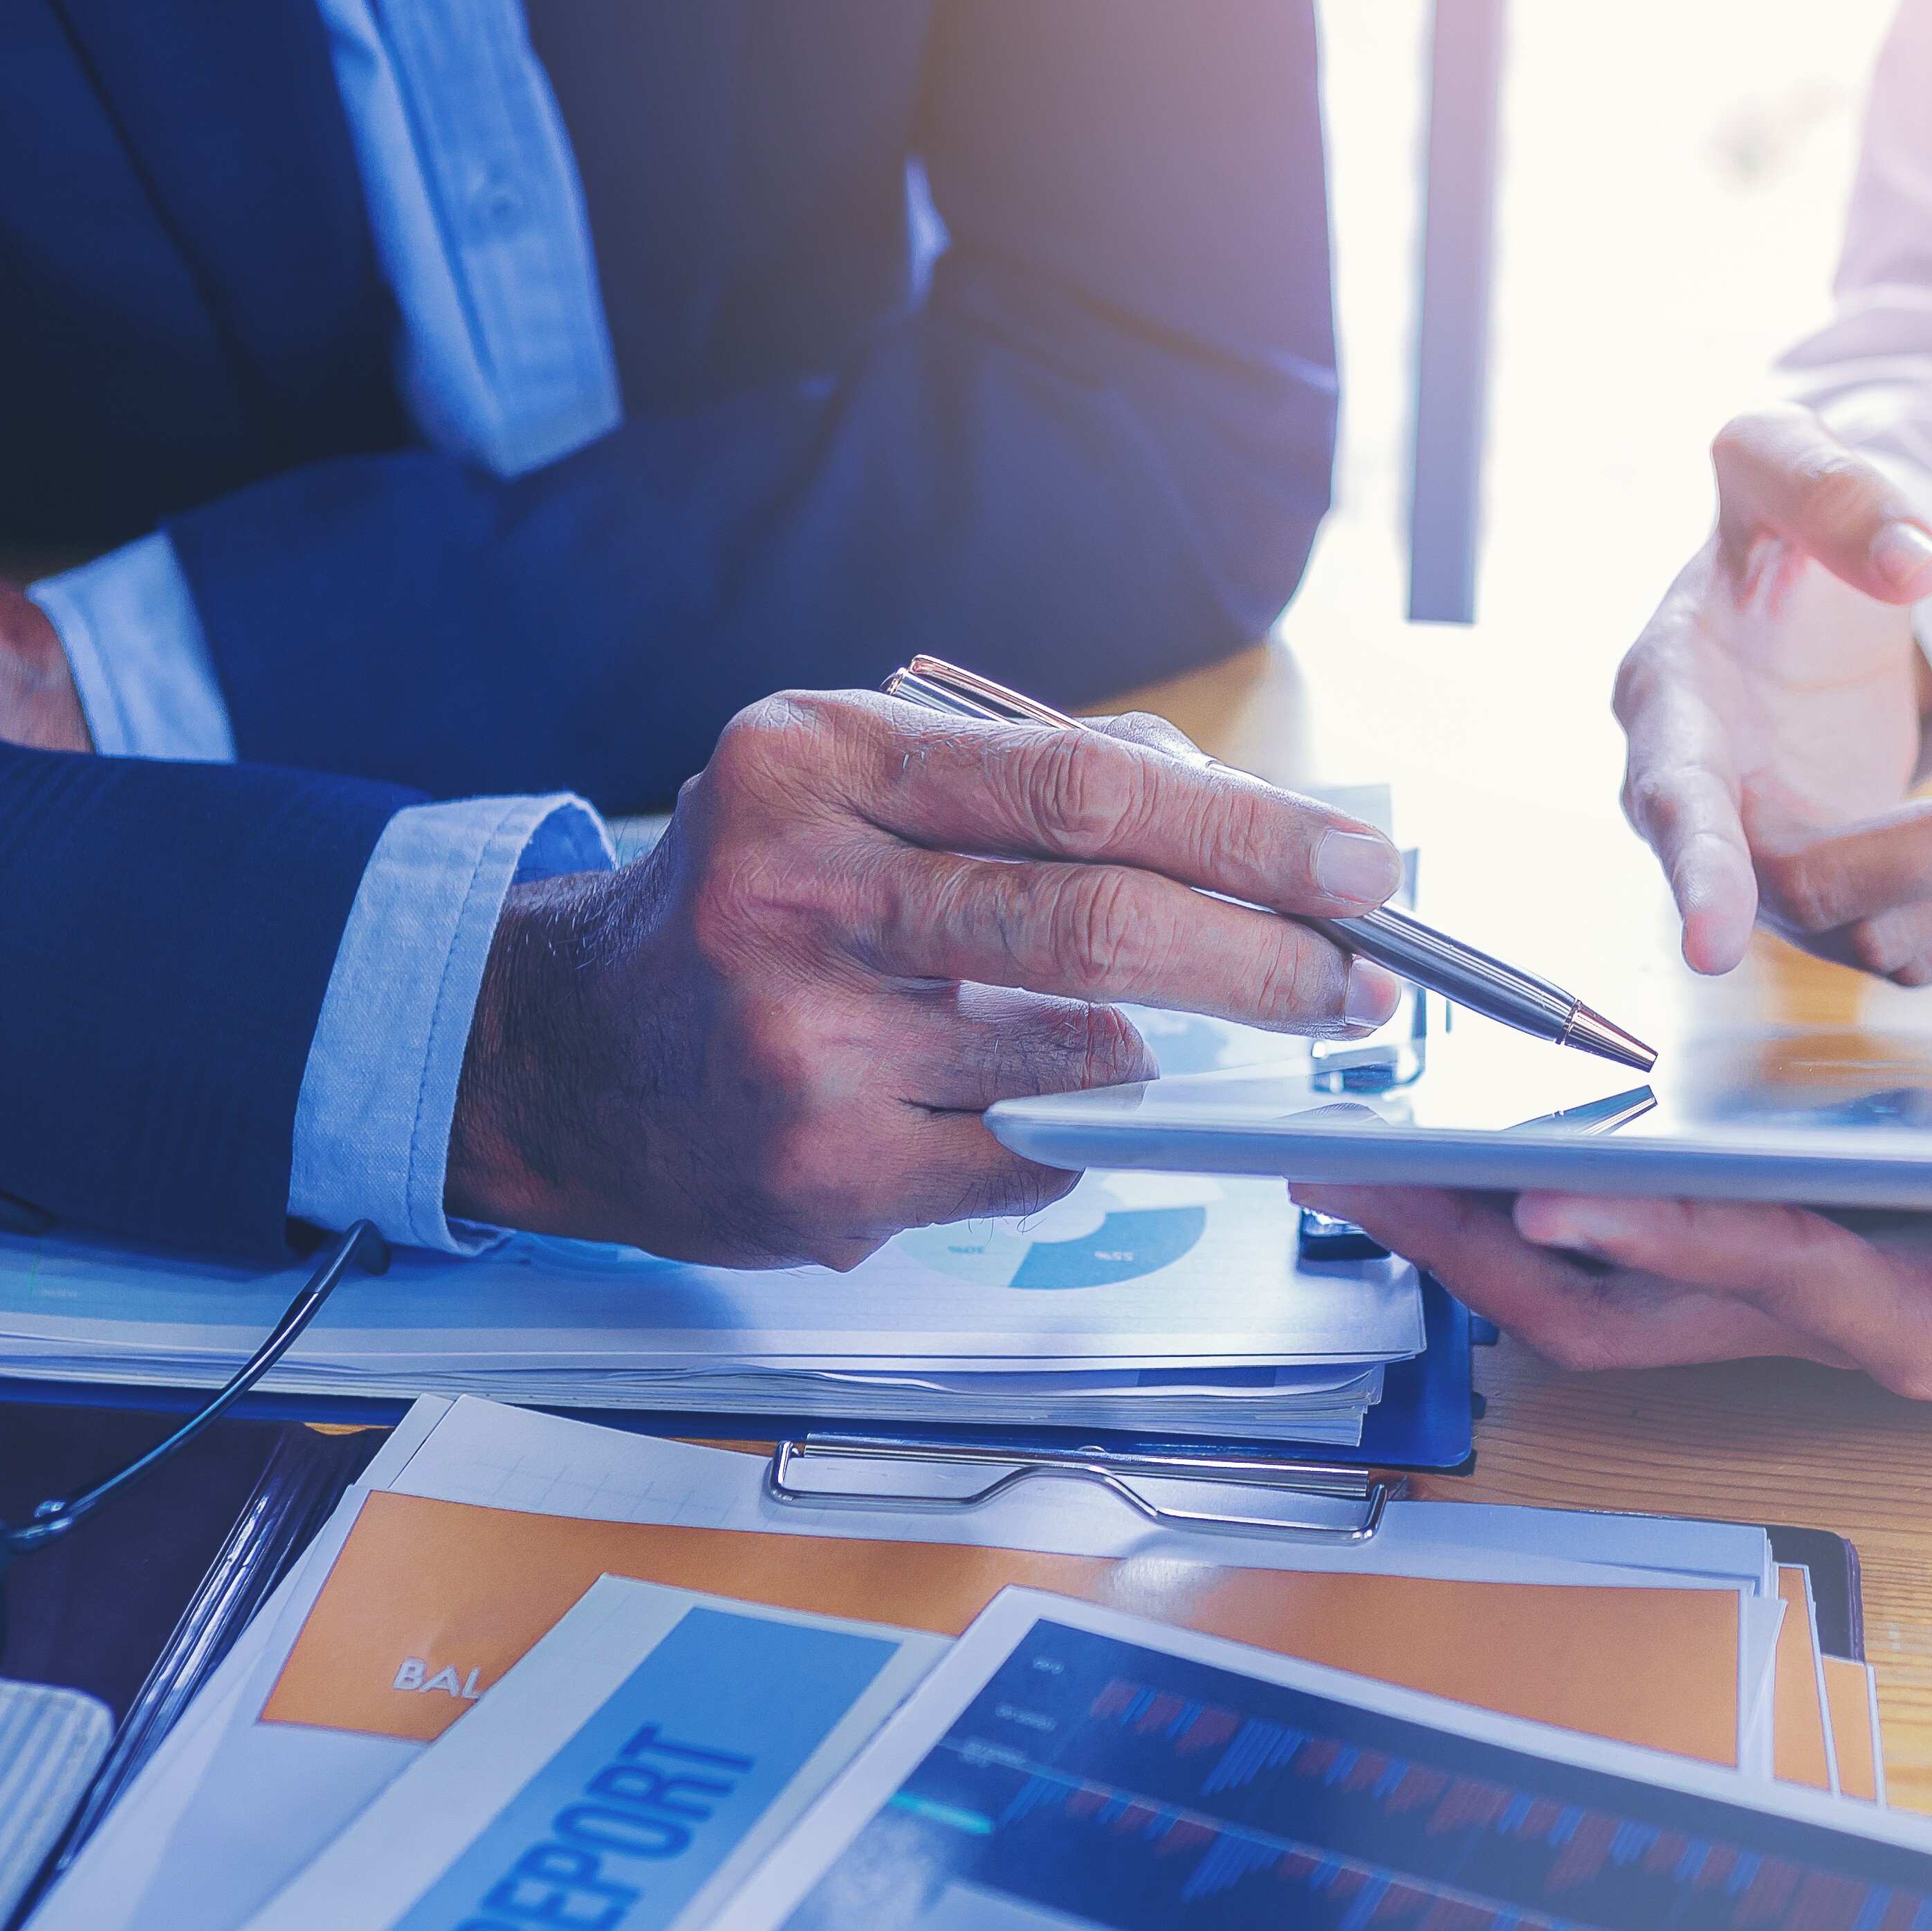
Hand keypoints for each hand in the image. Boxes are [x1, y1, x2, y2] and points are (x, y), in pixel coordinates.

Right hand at [451, 693, 1408, 1267]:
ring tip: (1114, 1040)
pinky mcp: (822, 1171)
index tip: (1356, 867)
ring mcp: (804, 1042)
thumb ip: (1041, 786)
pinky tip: (1004, 1109)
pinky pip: (1028, 1163)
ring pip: (1077, 1057)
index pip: (1079, 785)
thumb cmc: (757, 903)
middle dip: (1262, 959)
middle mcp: (796, 889)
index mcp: (817, 760)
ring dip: (1139, 1056)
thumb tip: (1260, 827)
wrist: (574, 1055)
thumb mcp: (861, 786)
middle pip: (1094, 919)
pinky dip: (1062, 1139)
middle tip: (1357, 983)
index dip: (1246, 834)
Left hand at [1295, 1140, 1931, 1399]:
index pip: (1782, 1275)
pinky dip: (1527, 1223)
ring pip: (1598, 1300)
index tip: (1558, 1185)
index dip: (1672, 1236)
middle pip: (1629, 1310)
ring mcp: (1796, 1302)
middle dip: (1492, 1252)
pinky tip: (1451, 1163)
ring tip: (1358, 1168)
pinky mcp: (1781, 1272)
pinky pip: (1621, 1269)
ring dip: (1475, 1244)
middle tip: (1365, 1176)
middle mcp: (1840, 1319)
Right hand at [1617, 406, 1931, 980]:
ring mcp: (1764, 866)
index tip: (1712, 946)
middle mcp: (1701, 807)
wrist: (1794, 593)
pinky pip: (1914, 953)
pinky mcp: (1830, 900)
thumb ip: (1832, 489)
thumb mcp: (1778, 459)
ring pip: (1873, 940)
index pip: (1675, 803)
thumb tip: (1919, 564)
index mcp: (1670, 701)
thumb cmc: (1767, 529)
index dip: (1696, 875)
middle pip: (1809, 892)